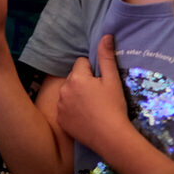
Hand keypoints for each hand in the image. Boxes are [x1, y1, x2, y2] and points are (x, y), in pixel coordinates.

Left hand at [57, 34, 130, 148]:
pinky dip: (72, 110)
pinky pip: (64, 108)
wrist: (110, 137)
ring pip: (68, 93)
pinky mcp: (60, 120)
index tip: (101, 84)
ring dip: (76, 96)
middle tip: (98, 96)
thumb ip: (106, 56)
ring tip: (92, 108)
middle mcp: (63, 90)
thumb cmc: (114, 107)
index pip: (81, 63)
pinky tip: (85, 117)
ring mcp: (60, 106)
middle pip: (74, 78)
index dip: (93, 71)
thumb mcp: (112, 80)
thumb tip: (105, 35)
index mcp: (76, 78)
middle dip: (83, 82)